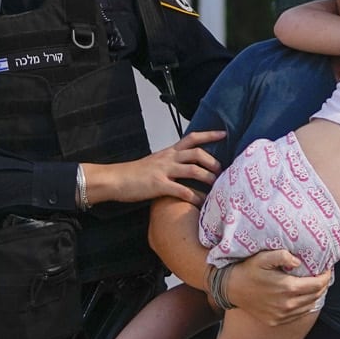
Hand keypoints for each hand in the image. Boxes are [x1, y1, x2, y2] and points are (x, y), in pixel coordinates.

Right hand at [88, 131, 224, 204]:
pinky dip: (195, 197)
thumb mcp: (155, 162)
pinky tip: (201, 204)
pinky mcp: (159, 186)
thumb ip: (170, 162)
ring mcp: (164, 171)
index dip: (209, 135)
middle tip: (221, 171)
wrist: (115, 179)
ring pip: (193, 170)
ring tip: (216, 186)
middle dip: (212, 161)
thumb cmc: (135, 174)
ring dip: (207, 178)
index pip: (192, 138)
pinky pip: (182, 191)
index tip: (224, 134)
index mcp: (168, 152)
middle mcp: (168, 159)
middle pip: (197, 154)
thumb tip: (184, 166)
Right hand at [222, 250, 331, 326]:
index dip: (326, 276)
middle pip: (316, 296)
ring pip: (309, 306)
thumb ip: (282, 256)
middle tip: (323, 275)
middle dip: (323, 285)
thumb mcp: (263, 257)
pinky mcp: (276, 321)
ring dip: (315, 296)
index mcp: (287, 288)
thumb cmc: (248, 270)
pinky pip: (298, 315)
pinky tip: (303, 296)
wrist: (230, 288)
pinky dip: (305, 305)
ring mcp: (282, 315)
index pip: (317, 284)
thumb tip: (299, 261)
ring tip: (315, 285)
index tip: (327, 268)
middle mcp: (287, 304)